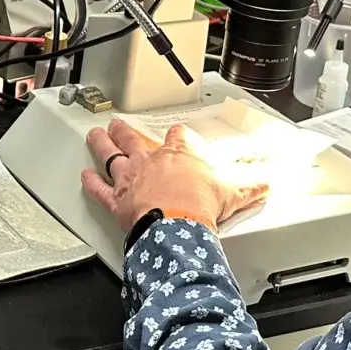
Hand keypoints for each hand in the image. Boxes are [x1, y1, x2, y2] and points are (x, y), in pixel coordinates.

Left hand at [80, 119, 267, 233]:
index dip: (178, 135)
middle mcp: (150, 161)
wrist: (177, 226)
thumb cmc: (199, 206)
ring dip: (101, 145)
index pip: (178, 137)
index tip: (178, 133)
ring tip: (95, 136)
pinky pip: (99, 190)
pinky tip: (84, 177)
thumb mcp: (233, 193)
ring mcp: (130, 179)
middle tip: (117, 123)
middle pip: (133, 139)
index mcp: (178, 155)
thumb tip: (265, 185)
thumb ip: (250, 187)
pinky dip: (91, 184)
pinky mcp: (116, 201)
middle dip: (125, 130)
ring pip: (110, 156)